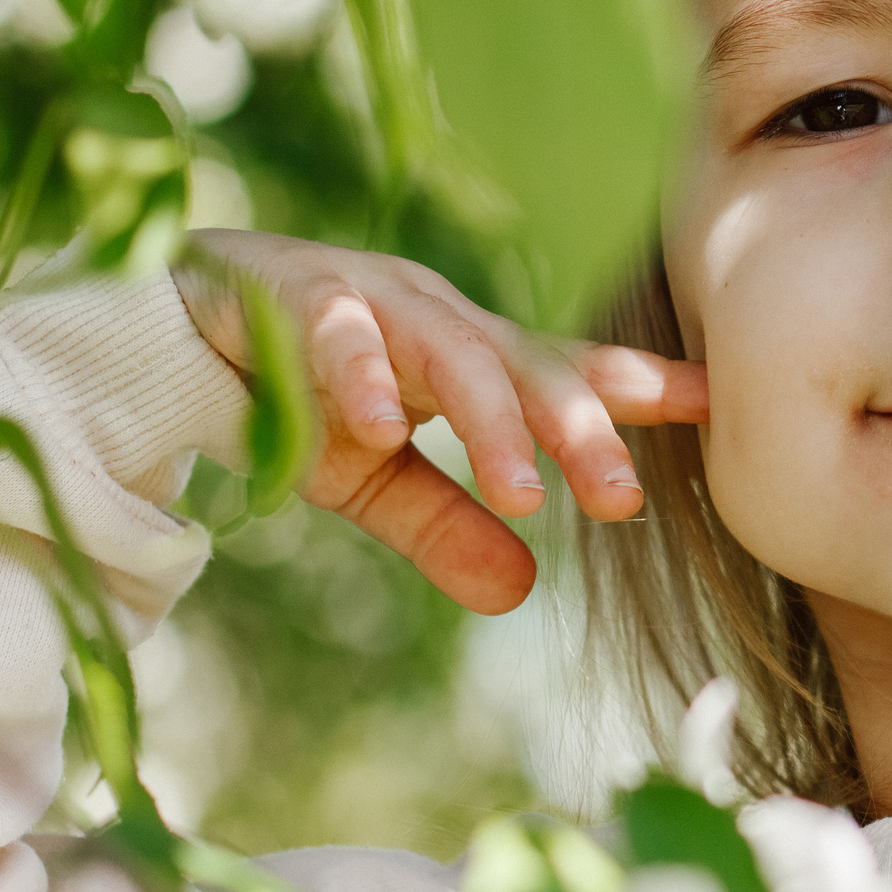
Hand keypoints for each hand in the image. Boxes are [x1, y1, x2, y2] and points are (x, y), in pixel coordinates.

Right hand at [173, 231, 706, 614]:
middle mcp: (438, 319)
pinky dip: (359, 375)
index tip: (717, 404)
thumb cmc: (296, 390)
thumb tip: (519, 596)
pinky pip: (336, 333)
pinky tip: (384, 426)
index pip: (567, 372)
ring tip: (520, 492)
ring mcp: (372, 299)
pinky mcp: (296, 295)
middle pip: (527, 370)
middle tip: (622, 499)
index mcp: (470, 356)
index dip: (641, 386)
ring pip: (450, 354)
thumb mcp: (374, 478)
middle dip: (580, 430)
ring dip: (488, 422)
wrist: (174, 320)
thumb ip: (443, 526)